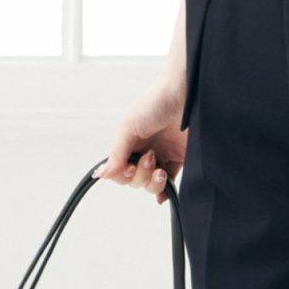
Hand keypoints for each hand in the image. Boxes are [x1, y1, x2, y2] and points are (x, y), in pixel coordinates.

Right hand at [92, 71, 186, 202]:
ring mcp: (162, 156)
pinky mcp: (180, 159)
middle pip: (134, 180)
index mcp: (128, 143)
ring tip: (160, 169)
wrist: (186, 94)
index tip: (129, 166)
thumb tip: (101, 175)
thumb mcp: (129, 126)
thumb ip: (117, 153)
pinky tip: (165, 193)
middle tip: (150, 157)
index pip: (118, 171)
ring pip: (151, 184)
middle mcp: (143, 151)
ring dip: (153, 183)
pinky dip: (166, 191)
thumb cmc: (155, 103)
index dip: (122, 174)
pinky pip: (170, 183)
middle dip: (140, 175)